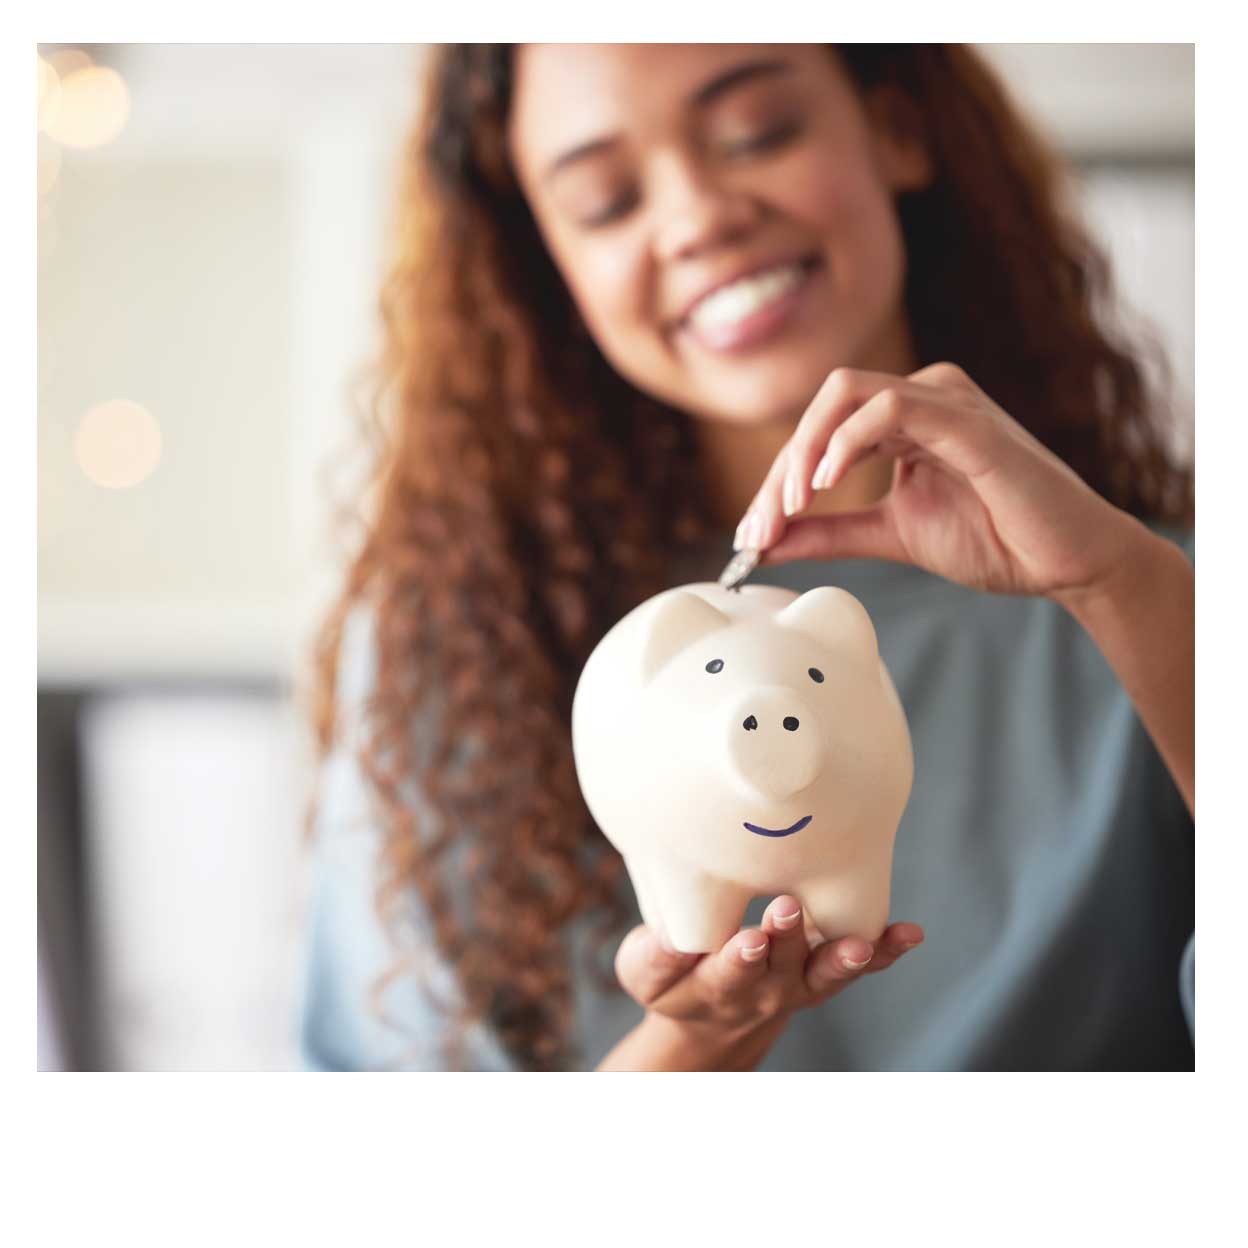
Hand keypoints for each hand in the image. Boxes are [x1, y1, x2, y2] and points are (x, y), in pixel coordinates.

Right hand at [609, 895, 923, 1069]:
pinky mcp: (825, 972)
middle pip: (779, 968)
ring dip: (844, 957)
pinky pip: (861, 965)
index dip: (739, 958)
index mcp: (716, 986)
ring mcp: (800, 983)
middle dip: (787, 938)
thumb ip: (657, 954)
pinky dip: (886, 950)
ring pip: (826, 973)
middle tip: (789, 908)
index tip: (749, 938)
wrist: (712, 1020)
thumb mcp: (646, 971)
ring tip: (862, 943)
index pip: (728, 974)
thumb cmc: (675, 976)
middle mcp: (764, 989)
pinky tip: (910, 933)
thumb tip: (670, 932)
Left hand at [736, 362, 1151, 603]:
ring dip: (805, 452)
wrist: (1066, 563)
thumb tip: (765, 542)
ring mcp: (947, 402)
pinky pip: (893, 406)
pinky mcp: (969, 423)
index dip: (777, 481)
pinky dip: (848, 440)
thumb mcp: (890, 534)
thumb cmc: (994, 539)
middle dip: (781, 469)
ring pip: (846, 396)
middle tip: (759, 528)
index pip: (821, 431)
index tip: (751, 536)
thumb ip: (829, 532)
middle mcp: (923, 396)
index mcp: (904, 418)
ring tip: (789, 507)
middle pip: (823, 407)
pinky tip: (827, 481)